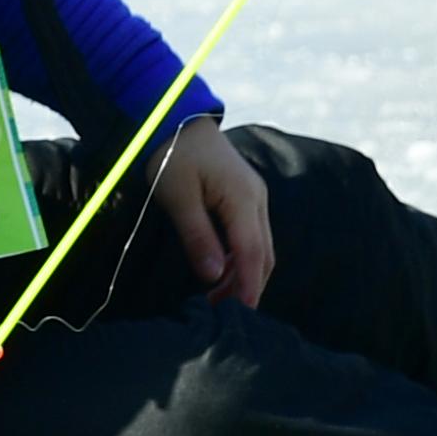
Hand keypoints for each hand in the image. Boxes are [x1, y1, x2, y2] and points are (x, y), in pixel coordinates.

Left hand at [153, 120, 272, 307]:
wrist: (175, 119)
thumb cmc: (173, 155)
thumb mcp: (178, 197)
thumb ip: (197, 237)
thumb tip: (214, 276)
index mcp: (243, 198)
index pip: (253, 253)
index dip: (248, 287)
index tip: (241, 315)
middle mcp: (257, 199)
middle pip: (264, 254)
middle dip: (249, 287)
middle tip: (225, 314)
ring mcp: (254, 197)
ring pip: (260, 247)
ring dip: (243, 275)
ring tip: (217, 298)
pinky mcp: (246, 197)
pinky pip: (251, 235)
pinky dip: (240, 259)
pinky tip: (221, 272)